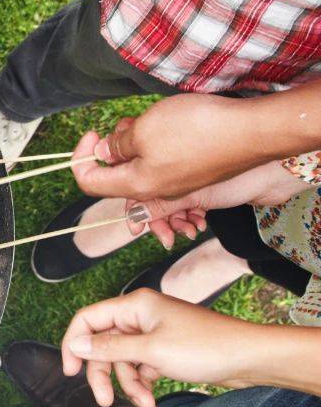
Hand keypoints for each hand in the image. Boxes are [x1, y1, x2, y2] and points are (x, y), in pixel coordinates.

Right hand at [61, 289, 264, 406]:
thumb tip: (75, 345)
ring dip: (130, 386)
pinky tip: (152, 406)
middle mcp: (140, 317)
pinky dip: (144, 386)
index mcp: (134, 306)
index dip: (73, 343)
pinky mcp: (166, 351)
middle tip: (105, 401)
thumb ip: (109, 348)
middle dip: (104, 375)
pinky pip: (142, 368)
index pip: (88, 319)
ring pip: (123, 361)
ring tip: (146, 406)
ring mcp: (153, 334)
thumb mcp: (151, 351)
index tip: (71, 372)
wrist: (250, 358)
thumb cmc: (204, 347)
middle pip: (104, 345)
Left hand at [70, 94, 263, 200]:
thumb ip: (118, 145)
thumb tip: (104, 153)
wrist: (252, 130)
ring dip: (136, 141)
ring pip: (140, 164)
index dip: (80, 158)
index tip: (92, 133)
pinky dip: (155, 143)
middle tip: (127, 123)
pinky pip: (162, 161)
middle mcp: (156, 190)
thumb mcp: (144, 130)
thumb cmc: (197, 129)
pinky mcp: (194, 171)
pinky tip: (166, 124)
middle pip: (116, 173)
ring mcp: (177, 182)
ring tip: (149, 120)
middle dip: (112, 146)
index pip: (89, 183)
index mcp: (138, 185)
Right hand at [127, 159, 312, 248]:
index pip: (140, 190)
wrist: (272, 176)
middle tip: (169, 239)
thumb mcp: (191, 197)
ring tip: (190, 232)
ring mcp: (192, 182)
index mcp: (167, 167)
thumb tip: (134, 216)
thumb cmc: (235, 177)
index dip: (136, 211)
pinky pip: (189, 208)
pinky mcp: (206, 191)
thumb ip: (160, 205)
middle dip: (160, 222)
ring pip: (173, 207)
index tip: (137, 230)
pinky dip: (191, 219)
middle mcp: (177, 174)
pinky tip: (200, 225)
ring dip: (177, 223)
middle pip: (155, 201)